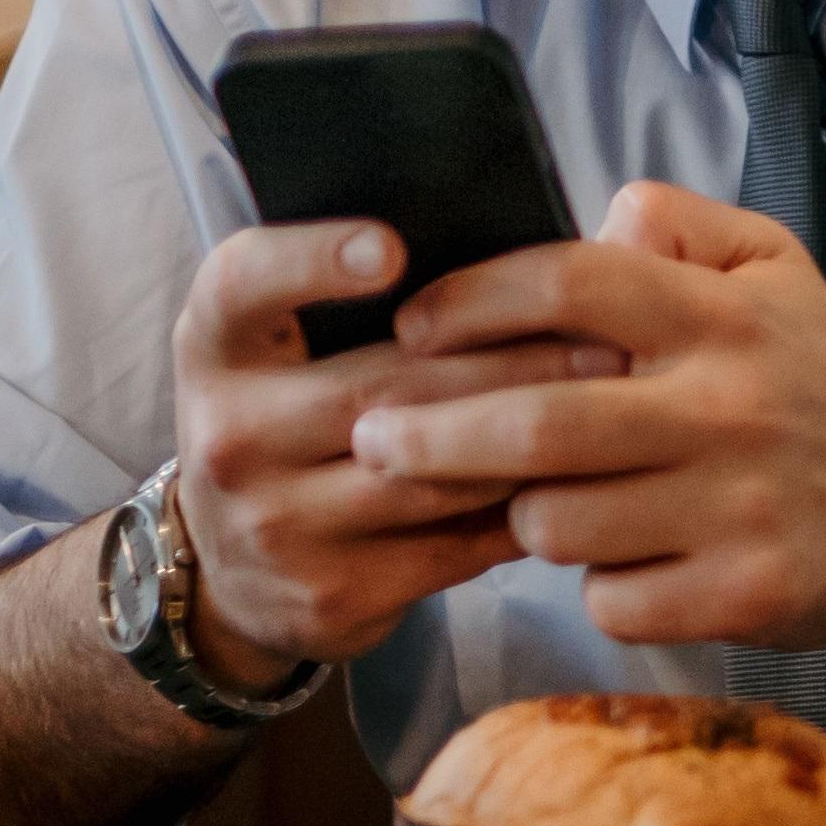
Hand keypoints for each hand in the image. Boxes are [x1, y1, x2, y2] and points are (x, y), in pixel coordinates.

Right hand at [165, 219, 616, 673]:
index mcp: (215, 346)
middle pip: (384, 387)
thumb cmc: (293, 417)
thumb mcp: (289, 345)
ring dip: (529, 439)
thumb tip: (556, 232)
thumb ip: (373, 290)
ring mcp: (272, 522)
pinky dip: (521, 511)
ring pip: (431, 472)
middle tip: (607, 340)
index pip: (242, 285)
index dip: (312, 261)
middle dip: (509, 360)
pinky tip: (579, 484)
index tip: (393, 245)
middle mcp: (227, 434)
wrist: (229, 570)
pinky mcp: (328, 593)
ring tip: (610, 407)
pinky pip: (451, 545)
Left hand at [352, 180, 825, 655]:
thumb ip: (678, 225)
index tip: (412, 325)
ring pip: (556, 522)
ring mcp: (741, 509)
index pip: (576, 281)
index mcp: (727, 318)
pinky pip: (609, 600)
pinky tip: (628, 559)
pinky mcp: (745, 596)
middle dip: (429, 433)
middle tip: (370, 438)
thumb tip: (590, 224)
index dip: (474, 299)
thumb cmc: (822, 385)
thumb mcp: (776, 269)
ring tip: (544, 500)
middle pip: (537, 423)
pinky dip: (598, 585)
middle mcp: (733, 409)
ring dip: (526, 515)